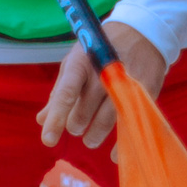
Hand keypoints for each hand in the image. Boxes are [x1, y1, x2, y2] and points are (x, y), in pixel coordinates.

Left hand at [40, 22, 166, 151]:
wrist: (142, 32)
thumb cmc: (100, 52)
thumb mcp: (76, 63)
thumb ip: (60, 92)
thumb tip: (42, 120)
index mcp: (81, 62)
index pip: (65, 94)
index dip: (56, 119)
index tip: (48, 141)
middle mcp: (102, 72)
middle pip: (83, 113)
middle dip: (76, 125)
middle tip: (77, 126)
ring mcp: (125, 82)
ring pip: (105, 123)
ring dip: (94, 136)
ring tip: (91, 139)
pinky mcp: (144, 92)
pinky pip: (129, 125)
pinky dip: (120, 145)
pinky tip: (113, 154)